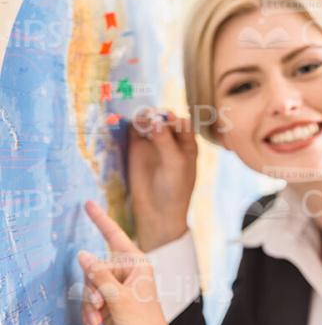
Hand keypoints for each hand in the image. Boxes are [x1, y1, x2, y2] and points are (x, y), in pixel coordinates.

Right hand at [79, 200, 173, 324]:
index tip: (87, 203)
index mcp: (137, 264)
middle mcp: (127, 273)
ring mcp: (117, 288)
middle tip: (101, 305)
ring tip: (99, 319)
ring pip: (89, 287)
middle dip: (92, 289)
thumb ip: (99, 275)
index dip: (101, 220)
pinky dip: (90, 314)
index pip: (115, 237)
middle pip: (94, 268)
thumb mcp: (118, 298)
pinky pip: (90, 302)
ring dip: (90, 305)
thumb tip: (82, 254)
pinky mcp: (109, 303)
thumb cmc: (142, 324)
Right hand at [129, 108, 197, 250]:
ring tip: (140, 121)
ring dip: (144, 116)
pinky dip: (132, 124)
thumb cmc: (174, 188)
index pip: (182, 121)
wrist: (157, 210)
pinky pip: (134, 129)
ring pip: (148, 121)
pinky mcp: (137, 147)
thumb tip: (156, 121)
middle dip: (158, 114)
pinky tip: (130, 124)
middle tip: (150, 117)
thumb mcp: (175, 164)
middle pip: (164, 118)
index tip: (168, 119)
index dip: (174, 118)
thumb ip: (166, 141)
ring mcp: (153, 142)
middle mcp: (171, 139)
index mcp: (187, 143)